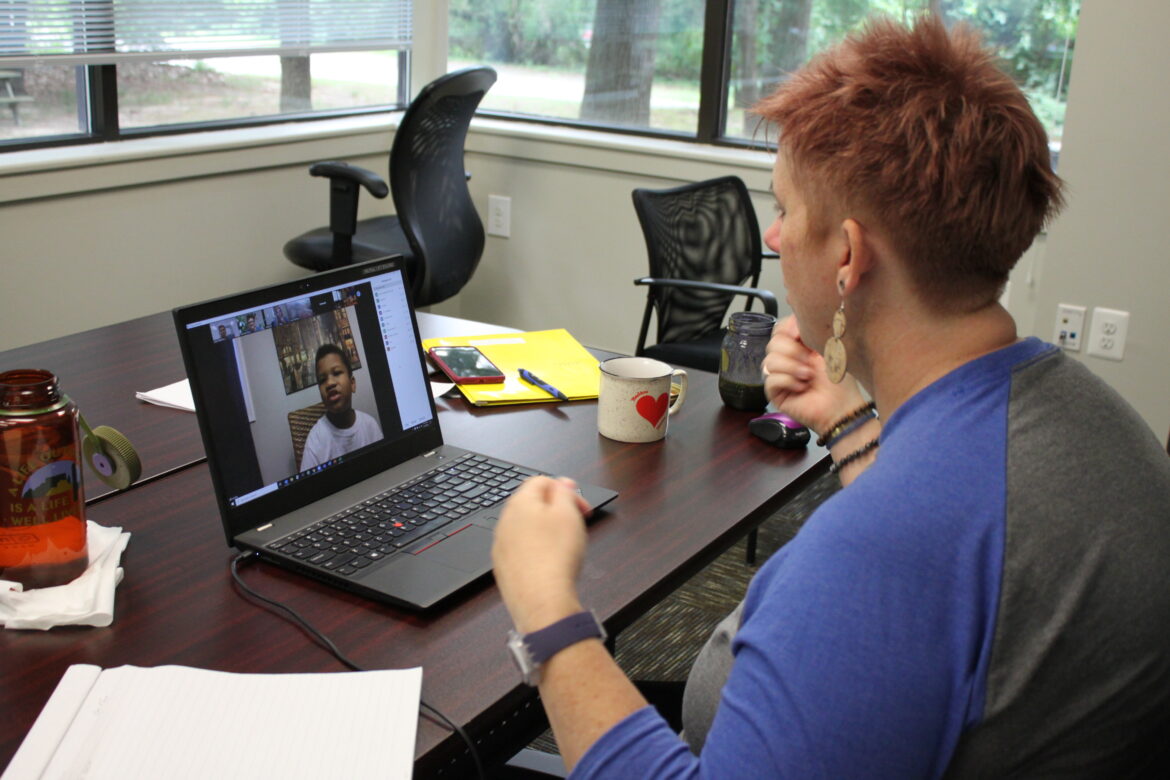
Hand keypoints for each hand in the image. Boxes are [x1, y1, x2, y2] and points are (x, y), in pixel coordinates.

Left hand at [492, 476, 591, 632]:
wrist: (542, 601)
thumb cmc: (556, 557)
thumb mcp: (568, 514)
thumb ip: (564, 492)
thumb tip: (561, 482)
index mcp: (519, 504)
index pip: (540, 481)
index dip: (566, 490)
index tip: (581, 505)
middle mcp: (504, 522)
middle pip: (532, 504)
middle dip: (556, 509)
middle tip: (577, 523)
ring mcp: (501, 546)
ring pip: (526, 528)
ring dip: (546, 530)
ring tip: (566, 544)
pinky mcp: (504, 567)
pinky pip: (522, 550)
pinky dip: (537, 550)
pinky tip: (551, 562)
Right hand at [762, 315, 867, 435]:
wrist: (841, 406)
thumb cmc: (839, 381)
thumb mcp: (828, 347)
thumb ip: (810, 330)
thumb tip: (793, 319)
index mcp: (799, 346)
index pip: (780, 330)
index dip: (787, 329)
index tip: (800, 335)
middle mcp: (787, 360)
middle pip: (772, 343)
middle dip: (792, 351)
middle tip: (809, 361)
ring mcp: (779, 376)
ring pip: (769, 361)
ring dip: (792, 368)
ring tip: (808, 376)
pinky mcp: (775, 392)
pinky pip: (770, 379)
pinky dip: (788, 381)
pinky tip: (802, 387)